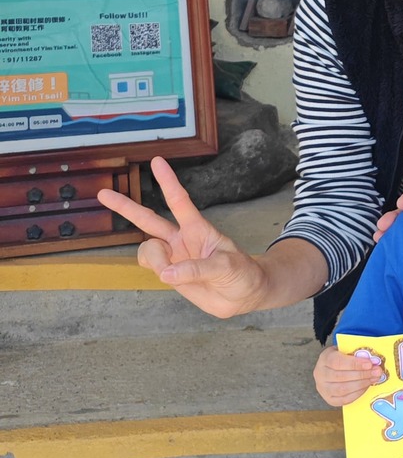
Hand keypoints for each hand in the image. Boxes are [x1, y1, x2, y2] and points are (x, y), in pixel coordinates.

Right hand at [97, 155, 267, 317]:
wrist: (244, 296)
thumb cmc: (242, 273)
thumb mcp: (226, 267)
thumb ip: (197, 269)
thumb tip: (165, 273)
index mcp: (198, 229)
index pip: (180, 201)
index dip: (168, 182)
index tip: (156, 161)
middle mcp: (182, 239)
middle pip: (148, 219)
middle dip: (126, 207)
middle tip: (103, 194)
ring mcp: (174, 256)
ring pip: (146, 248)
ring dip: (154, 259)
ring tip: (172, 272)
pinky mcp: (170, 274)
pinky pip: (150, 267)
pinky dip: (154, 270)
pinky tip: (169, 277)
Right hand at [314, 344, 384, 406]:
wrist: (331, 368)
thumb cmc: (342, 357)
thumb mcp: (346, 350)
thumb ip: (356, 353)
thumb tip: (373, 360)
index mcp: (324, 359)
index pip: (338, 362)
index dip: (355, 364)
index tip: (369, 364)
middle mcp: (320, 374)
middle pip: (342, 377)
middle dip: (362, 375)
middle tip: (376, 372)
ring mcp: (323, 389)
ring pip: (343, 389)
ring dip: (361, 384)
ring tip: (373, 379)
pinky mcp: (329, 399)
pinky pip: (344, 400)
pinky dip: (357, 393)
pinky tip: (366, 386)